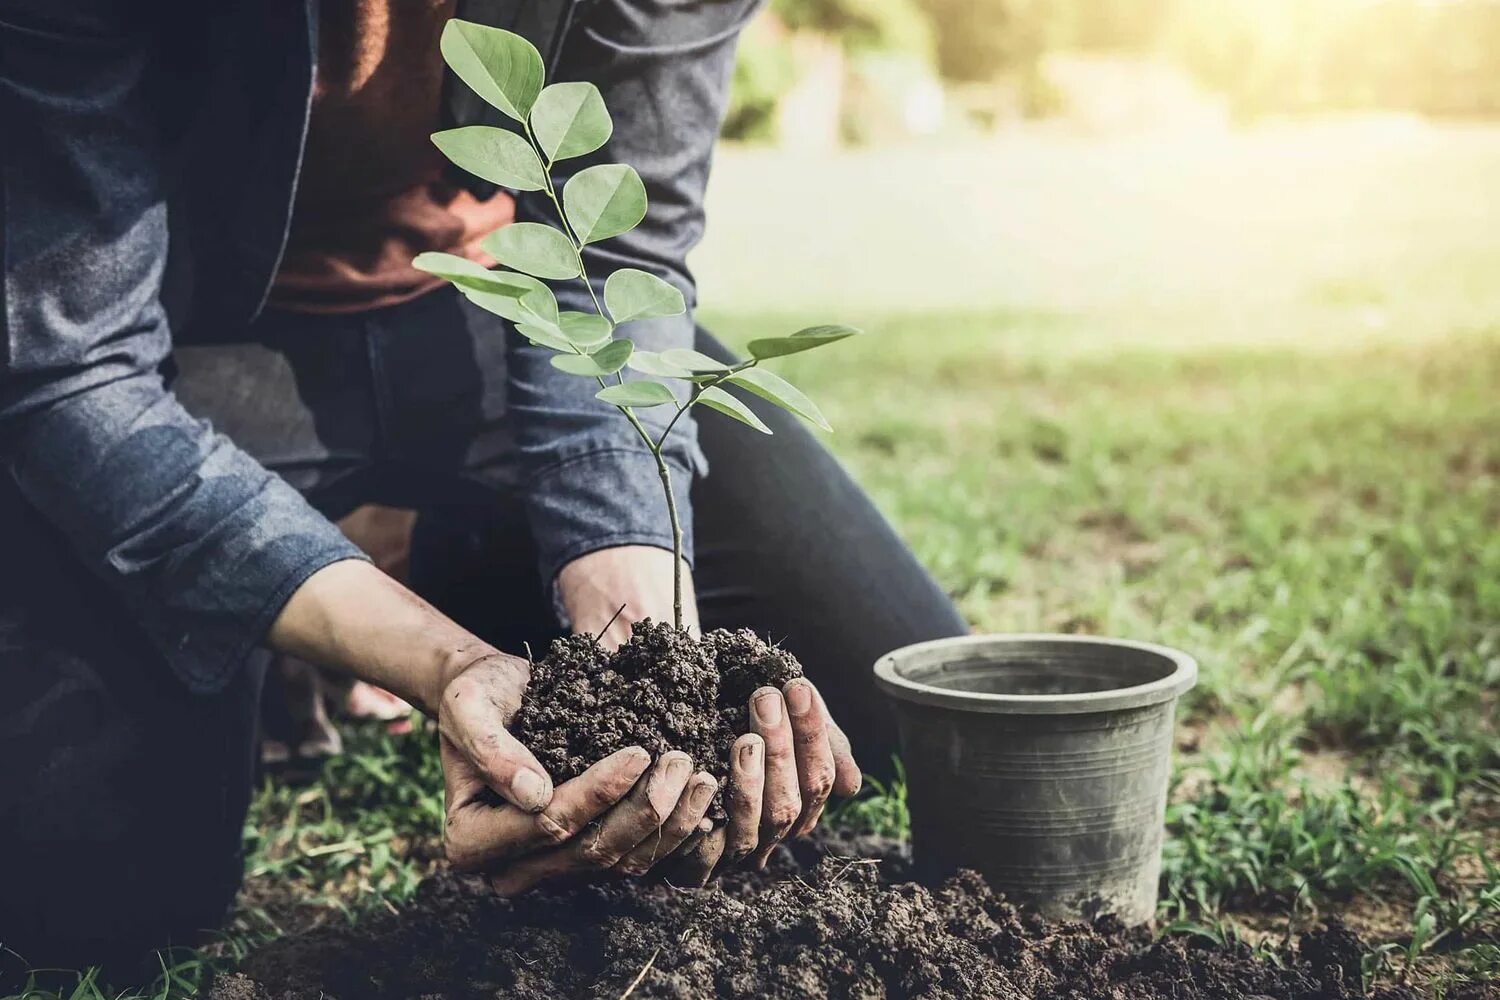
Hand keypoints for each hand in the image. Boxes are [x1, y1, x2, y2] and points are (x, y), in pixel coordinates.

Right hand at [266, 561, 709, 890]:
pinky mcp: (583, 862)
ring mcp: (549, 872)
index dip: (597, 792)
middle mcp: (508, 870)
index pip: (547, 825)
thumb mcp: (468, 704)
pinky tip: (698, 801)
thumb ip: (489, 747)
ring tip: (700, 776)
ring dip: (667, 823)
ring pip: (619, 863)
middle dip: (643, 809)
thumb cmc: (479, 695)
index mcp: (469, 841)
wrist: (495, 697)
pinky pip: (632, 860)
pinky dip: (670, 834)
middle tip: (681, 760)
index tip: (640, 753)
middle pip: (589, 852)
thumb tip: (534, 795)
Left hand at [667, 678, 861, 883]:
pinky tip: (703, 780)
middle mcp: (775, 833)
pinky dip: (707, 816)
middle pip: (788, 804)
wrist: (693, 723)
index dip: (811, 733)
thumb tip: (849, 787)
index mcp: (803, 805)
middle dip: (781, 750)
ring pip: (754, 826)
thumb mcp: (790, 727)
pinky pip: (706, 852)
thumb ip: (823, 745)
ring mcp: (739, 851)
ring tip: (744, 738)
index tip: (797, 687)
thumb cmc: (745, 725)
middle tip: (766, 698)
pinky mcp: (698, 866)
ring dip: (751, 781)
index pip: (819, 777)